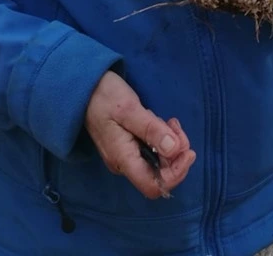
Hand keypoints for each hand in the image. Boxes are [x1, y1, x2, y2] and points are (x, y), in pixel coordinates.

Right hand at [85, 70, 195, 198]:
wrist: (85, 86)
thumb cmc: (104, 96)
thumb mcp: (130, 109)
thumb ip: (152, 130)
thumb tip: (175, 150)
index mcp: (123, 159)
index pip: (153, 186)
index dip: (175, 174)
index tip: (187, 151)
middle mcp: (125, 163)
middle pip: (159, 174)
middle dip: (176, 154)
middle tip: (176, 126)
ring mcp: (126, 155)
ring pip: (158, 161)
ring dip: (171, 144)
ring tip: (169, 121)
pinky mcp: (129, 145)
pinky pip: (152, 151)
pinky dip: (162, 139)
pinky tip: (161, 122)